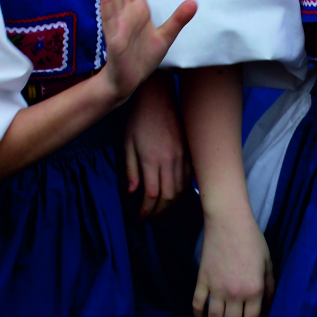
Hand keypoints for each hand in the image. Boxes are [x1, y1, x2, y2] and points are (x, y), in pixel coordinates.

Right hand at [99, 0, 195, 105]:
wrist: (128, 81)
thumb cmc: (142, 58)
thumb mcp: (166, 37)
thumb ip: (178, 19)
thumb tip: (193, 2)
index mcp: (137, 8)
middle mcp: (125, 10)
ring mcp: (116, 21)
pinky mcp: (112, 37)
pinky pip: (109, 16)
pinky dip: (106, 0)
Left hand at [124, 75, 189, 219]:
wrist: (158, 98)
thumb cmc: (138, 119)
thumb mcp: (127, 144)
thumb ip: (130, 169)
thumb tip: (132, 192)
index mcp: (152, 160)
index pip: (151, 195)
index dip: (146, 210)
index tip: (140, 217)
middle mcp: (170, 161)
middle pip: (168, 197)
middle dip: (159, 212)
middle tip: (150, 218)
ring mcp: (183, 157)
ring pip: (181, 189)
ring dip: (171, 204)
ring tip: (161, 210)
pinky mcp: (189, 152)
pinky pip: (189, 178)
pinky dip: (182, 191)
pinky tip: (175, 195)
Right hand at [193, 200, 274, 316]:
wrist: (228, 222)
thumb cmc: (252, 241)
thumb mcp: (268, 264)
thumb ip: (270, 288)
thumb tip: (270, 308)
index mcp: (254, 291)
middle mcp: (235, 294)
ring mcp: (216, 288)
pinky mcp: (202, 281)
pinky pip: (197, 305)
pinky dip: (198, 316)